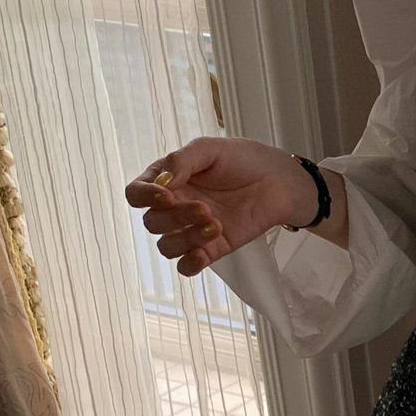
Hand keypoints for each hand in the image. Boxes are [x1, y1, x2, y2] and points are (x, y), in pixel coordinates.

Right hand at [124, 137, 320, 277]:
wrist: (279, 181)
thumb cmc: (243, 160)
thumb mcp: (210, 149)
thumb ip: (182, 161)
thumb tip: (161, 181)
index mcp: (168, 181)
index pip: (136, 194)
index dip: (144, 197)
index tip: (167, 195)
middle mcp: (175, 206)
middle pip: (152, 222)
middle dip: (175, 217)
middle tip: (205, 207)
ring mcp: (192, 229)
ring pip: (167, 246)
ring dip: (186, 238)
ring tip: (215, 224)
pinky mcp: (212, 248)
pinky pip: (186, 266)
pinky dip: (189, 264)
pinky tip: (202, 254)